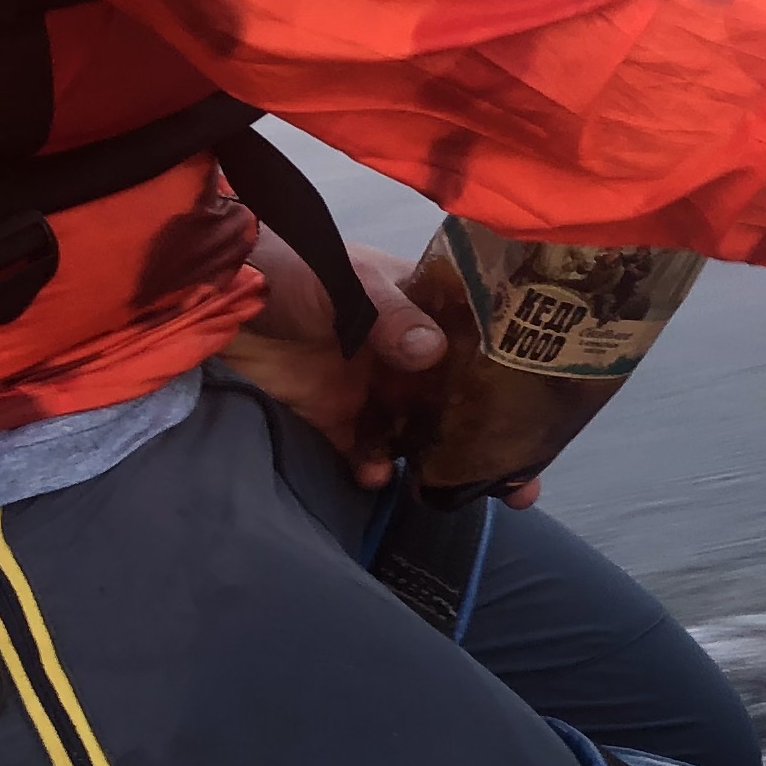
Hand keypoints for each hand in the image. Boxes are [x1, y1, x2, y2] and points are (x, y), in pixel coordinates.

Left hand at [219, 230, 532, 500]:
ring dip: (435, 468)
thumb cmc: (298, 268)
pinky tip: (374, 476)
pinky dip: (372, 470)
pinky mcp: (332, 418)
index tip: (546, 424)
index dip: (515, 388)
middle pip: (461, 405)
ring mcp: (372, 388)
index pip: (484, 353)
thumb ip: (391, 317)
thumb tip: (433, 353)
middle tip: (518, 491)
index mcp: (428, 313)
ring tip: (449, 497)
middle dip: (489, 446)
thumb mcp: (352, 283)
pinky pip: (363, 453)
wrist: (220, 289)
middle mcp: (409, 355)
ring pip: (419, 437)